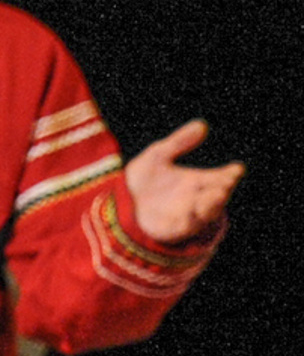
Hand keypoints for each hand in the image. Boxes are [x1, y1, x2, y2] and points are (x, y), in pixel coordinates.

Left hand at [122, 120, 242, 244]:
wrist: (119, 205)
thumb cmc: (142, 180)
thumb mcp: (157, 156)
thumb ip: (178, 142)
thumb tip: (202, 125)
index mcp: (198, 180)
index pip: (223, 177)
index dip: (232, 173)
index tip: (236, 169)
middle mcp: (197, 198)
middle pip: (220, 193)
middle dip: (224, 187)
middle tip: (227, 180)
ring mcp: (187, 215)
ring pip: (208, 211)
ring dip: (213, 203)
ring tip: (217, 193)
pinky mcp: (174, 230)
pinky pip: (187, 227)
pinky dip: (191, 219)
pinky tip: (192, 210)